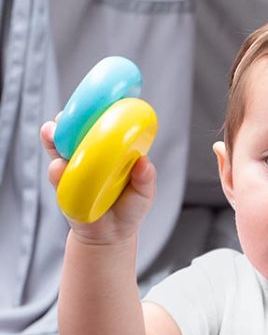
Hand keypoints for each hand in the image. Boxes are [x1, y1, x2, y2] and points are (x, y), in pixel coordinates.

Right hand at [40, 117, 155, 244]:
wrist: (111, 234)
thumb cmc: (130, 207)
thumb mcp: (144, 193)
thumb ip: (146, 179)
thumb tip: (145, 163)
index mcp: (110, 147)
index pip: (101, 122)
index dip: (97, 109)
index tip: (96, 100)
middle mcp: (89, 151)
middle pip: (74, 127)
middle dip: (68, 118)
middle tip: (66, 117)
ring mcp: (73, 164)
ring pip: (58, 144)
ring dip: (55, 137)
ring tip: (54, 135)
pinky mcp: (62, 182)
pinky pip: (55, 171)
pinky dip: (57, 168)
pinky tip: (60, 167)